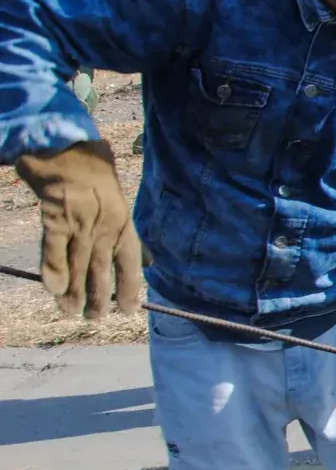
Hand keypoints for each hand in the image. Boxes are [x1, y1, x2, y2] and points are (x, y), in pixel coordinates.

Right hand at [15, 140, 142, 318]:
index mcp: (124, 224)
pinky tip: (53, 289)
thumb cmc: (97, 180)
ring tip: (72, 311)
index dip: (129, 288)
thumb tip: (150, 265)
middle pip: (101, 268)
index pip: (130, 263)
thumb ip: (132, 239)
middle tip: (94, 318)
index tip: (127, 311)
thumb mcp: (122, 207)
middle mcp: (105, 225)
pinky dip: (52, 269)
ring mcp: (80, 221)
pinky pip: (53, 247)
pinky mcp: (54, 215)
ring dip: (74, 290)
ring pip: (78, 262)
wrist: (69, 150)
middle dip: (98, 296)